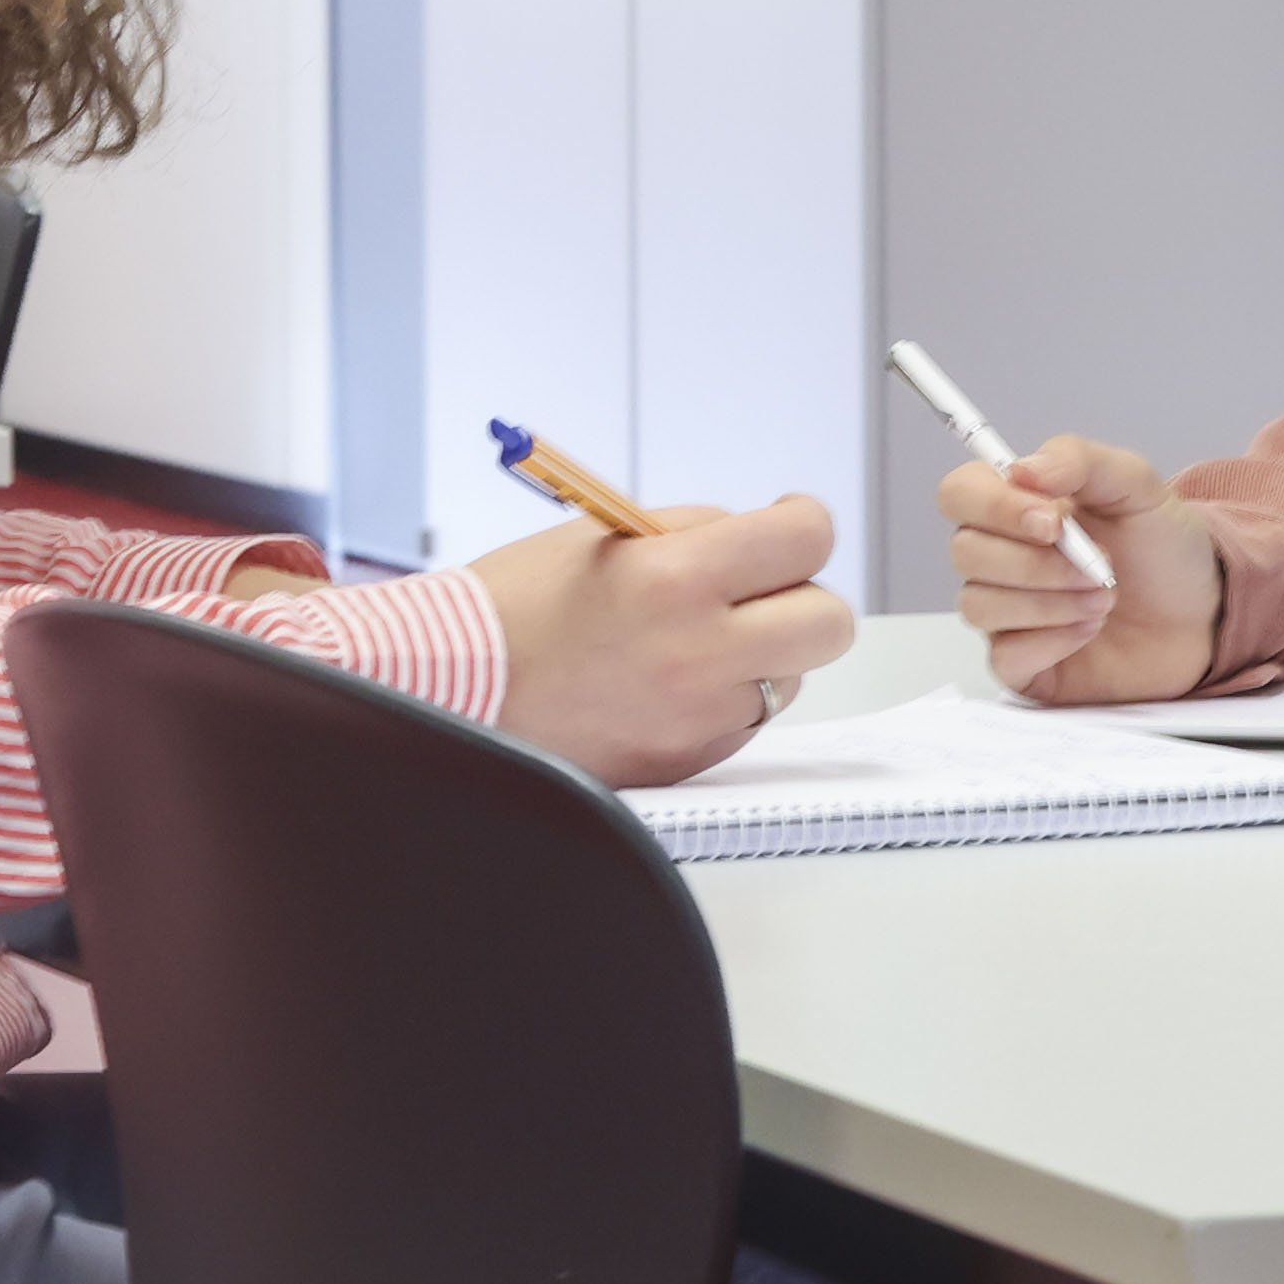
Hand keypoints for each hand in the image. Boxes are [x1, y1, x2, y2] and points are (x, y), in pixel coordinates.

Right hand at [477, 491, 859, 788]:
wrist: (455, 686)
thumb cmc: (519, 604)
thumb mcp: (607, 536)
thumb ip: (696, 533)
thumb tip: (763, 539)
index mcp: (675, 579)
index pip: (805, 541)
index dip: (802, 523)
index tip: (788, 523)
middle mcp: (698, 654)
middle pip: (829, 622)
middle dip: (802, 596)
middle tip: (762, 588)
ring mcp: (698, 718)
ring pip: (790, 676)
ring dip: (762, 651)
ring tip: (691, 639)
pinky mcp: (688, 761)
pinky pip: (744, 719)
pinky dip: (723, 695)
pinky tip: (665, 681)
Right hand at [949, 436, 1221, 699]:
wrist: (1205, 615)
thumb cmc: (1164, 551)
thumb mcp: (1138, 486)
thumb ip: (1081, 461)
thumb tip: (1021, 469)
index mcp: (1017, 507)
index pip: (960, 494)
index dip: (995, 507)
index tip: (1052, 521)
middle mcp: (1002, 559)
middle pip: (966, 553)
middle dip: (1038, 563)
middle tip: (1100, 566)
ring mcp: (1007, 615)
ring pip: (979, 606)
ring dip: (1050, 602)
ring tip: (1104, 598)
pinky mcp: (1022, 664)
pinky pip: (1003, 656)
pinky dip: (1052, 641)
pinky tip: (1088, 630)